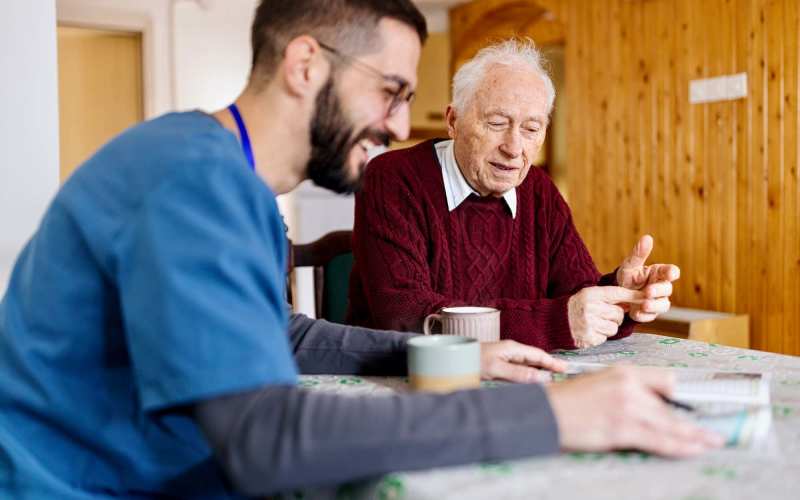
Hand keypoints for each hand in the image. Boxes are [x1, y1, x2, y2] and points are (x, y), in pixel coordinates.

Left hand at [480, 340, 567, 382]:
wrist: (452, 360)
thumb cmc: (472, 361)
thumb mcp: (496, 368)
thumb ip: (518, 373)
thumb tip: (541, 378)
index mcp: (512, 349)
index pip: (537, 355)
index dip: (552, 362)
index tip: (566, 369)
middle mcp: (510, 352)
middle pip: (534, 359)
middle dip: (548, 366)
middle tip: (564, 375)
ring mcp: (504, 358)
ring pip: (527, 365)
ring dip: (539, 371)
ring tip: (552, 379)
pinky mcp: (498, 366)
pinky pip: (518, 370)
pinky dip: (528, 375)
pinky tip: (531, 382)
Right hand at [546, 366, 723, 456]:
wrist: (545, 412)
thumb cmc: (568, 401)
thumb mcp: (600, 383)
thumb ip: (626, 390)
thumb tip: (651, 407)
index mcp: (624, 372)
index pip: (667, 381)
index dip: (684, 396)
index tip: (700, 405)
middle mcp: (629, 386)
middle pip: (670, 407)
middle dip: (692, 422)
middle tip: (713, 431)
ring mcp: (627, 407)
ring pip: (670, 425)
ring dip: (694, 436)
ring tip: (711, 441)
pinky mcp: (622, 428)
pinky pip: (659, 440)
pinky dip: (680, 447)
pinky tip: (693, 449)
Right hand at [568, 286, 645, 348]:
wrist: (554, 322)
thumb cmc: (576, 307)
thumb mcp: (589, 296)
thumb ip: (609, 297)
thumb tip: (634, 300)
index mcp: (591, 294)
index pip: (617, 293)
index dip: (633, 296)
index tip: (647, 296)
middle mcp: (590, 308)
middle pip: (618, 314)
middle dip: (614, 316)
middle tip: (602, 315)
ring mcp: (589, 324)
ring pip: (614, 327)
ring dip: (608, 327)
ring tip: (594, 323)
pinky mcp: (589, 338)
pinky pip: (606, 337)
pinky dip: (600, 336)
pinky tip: (590, 331)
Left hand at [616, 234, 680, 321]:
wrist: (616, 294)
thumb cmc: (627, 277)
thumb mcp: (630, 265)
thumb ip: (638, 254)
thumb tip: (647, 238)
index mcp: (658, 273)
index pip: (671, 271)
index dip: (672, 273)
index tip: (670, 274)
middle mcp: (661, 287)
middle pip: (667, 289)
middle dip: (658, 291)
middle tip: (647, 291)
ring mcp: (657, 301)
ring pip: (663, 305)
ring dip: (654, 305)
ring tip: (643, 305)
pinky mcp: (649, 313)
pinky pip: (651, 316)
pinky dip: (644, 316)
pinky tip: (635, 313)